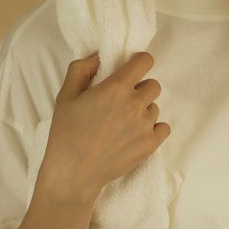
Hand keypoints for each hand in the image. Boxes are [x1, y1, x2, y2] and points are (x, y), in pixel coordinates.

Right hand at [38, 51, 170, 202]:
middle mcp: (135, 103)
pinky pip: (163, 127)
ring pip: (154, 108)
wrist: (73, 173)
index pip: (145, 61)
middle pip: (153, 85)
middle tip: (121, 103)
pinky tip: (135, 135)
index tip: (131, 70)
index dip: (139, 63)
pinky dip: (152, 129)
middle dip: (139, 90)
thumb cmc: (66, 133)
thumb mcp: (66, 95)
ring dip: (143, 111)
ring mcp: (145, 125)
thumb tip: (98, 55)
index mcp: (116, 88)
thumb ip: (81, 69)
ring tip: (122, 124)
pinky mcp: (151, 144)